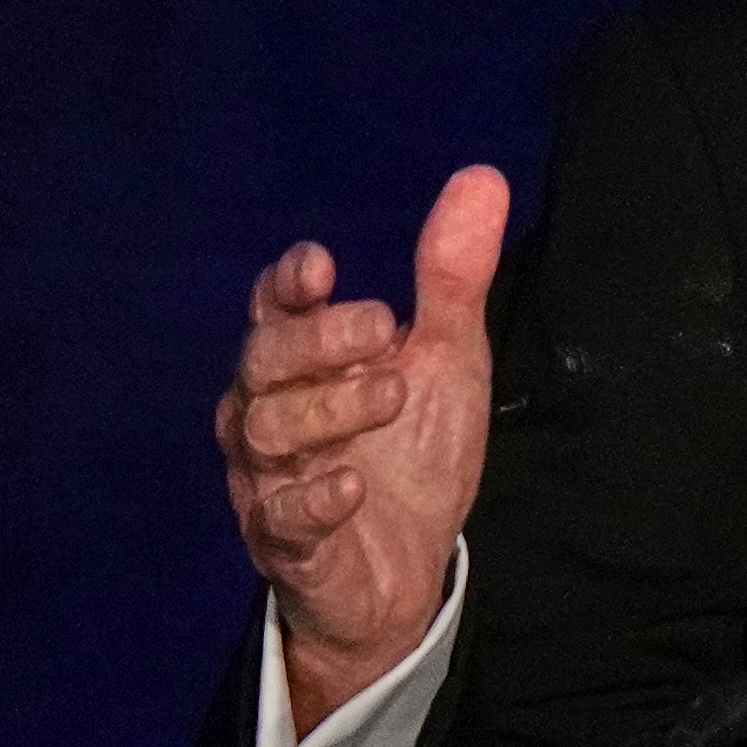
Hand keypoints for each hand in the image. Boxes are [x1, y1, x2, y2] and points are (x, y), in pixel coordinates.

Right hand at [215, 166, 509, 735]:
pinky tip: (353, 485)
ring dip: (327, 409)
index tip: (319, 263)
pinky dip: (314, 501)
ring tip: (390, 393)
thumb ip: (451, 278)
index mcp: (303, 362)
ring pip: (265, 432)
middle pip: (263, 362)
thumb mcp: (444, 358)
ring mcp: (270, 480)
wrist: (407, 570)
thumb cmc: (410, 452)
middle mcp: (270, 413)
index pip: (274, 309)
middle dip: (316, 339)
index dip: (286, 284)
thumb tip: (482, 177)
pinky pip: (282, 519)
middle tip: (380, 328)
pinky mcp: (288, 545)